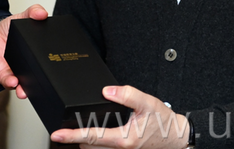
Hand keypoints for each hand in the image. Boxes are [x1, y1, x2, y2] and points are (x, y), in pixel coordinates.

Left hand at [0, 4, 47, 97]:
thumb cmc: (9, 29)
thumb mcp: (22, 17)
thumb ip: (32, 12)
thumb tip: (42, 13)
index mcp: (34, 53)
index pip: (46, 63)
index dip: (51, 69)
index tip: (55, 73)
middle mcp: (27, 65)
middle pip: (36, 79)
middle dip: (39, 85)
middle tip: (42, 87)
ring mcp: (15, 72)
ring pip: (22, 85)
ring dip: (24, 89)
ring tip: (24, 89)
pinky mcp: (2, 74)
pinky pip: (6, 80)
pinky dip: (9, 82)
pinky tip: (13, 81)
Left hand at [50, 85, 190, 148]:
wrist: (177, 138)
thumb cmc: (164, 123)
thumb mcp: (148, 103)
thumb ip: (127, 95)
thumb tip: (106, 91)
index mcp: (123, 139)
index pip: (91, 137)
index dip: (71, 136)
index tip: (56, 135)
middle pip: (88, 146)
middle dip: (75, 138)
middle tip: (63, 129)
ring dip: (85, 141)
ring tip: (76, 130)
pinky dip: (95, 143)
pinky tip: (94, 134)